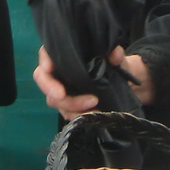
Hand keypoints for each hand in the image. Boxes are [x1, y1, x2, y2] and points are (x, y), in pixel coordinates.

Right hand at [33, 45, 153, 119]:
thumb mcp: (119, 59)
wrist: (125, 84)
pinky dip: (78, 115)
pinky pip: (67, 113)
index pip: (47, 54)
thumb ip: (117, 55)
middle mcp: (60, 72)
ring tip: (93, 103)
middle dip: (50, 88)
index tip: (49, 68)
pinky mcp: (70, 107)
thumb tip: (115, 54)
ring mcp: (63, 91)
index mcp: (65, 55)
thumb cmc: (116, 66)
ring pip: (55, 100)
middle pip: (44, 79)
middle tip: (61, 94)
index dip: (44, 60)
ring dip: (71, 104)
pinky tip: (94, 113)